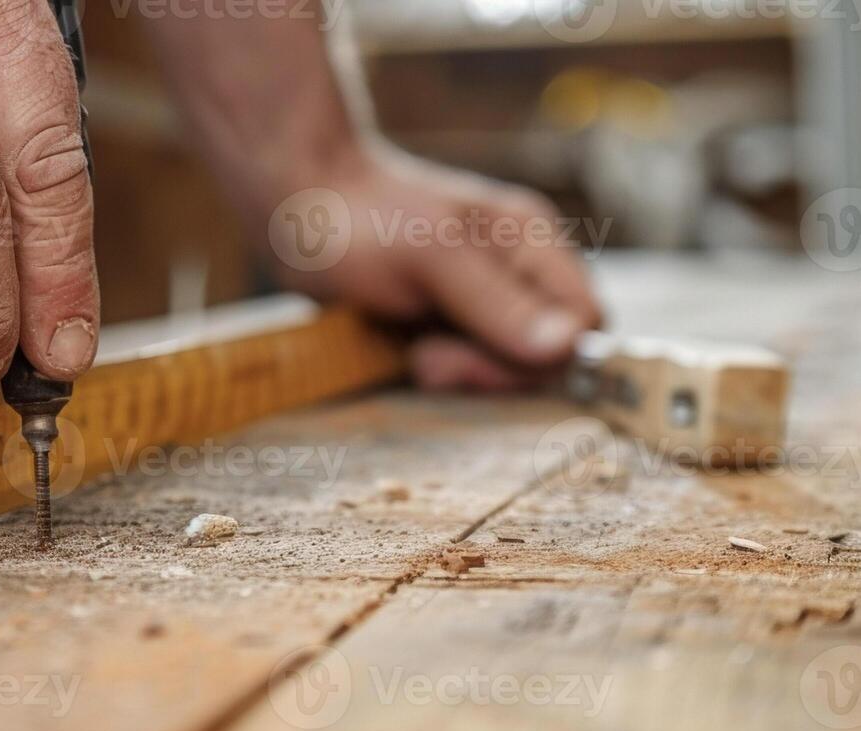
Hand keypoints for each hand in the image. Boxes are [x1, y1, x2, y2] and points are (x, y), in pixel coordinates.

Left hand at [269, 153, 603, 390]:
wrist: (294, 206)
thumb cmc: (358, 221)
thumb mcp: (431, 260)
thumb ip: (496, 303)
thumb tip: (566, 349)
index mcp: (533, 245)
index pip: (586, 325)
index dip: (543, 359)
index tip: (471, 355)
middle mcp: (519, 274)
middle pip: (547, 356)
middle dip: (489, 369)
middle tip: (429, 355)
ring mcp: (483, 300)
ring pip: (505, 368)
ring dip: (459, 373)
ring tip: (413, 350)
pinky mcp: (447, 322)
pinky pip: (468, 366)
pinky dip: (439, 370)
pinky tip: (405, 350)